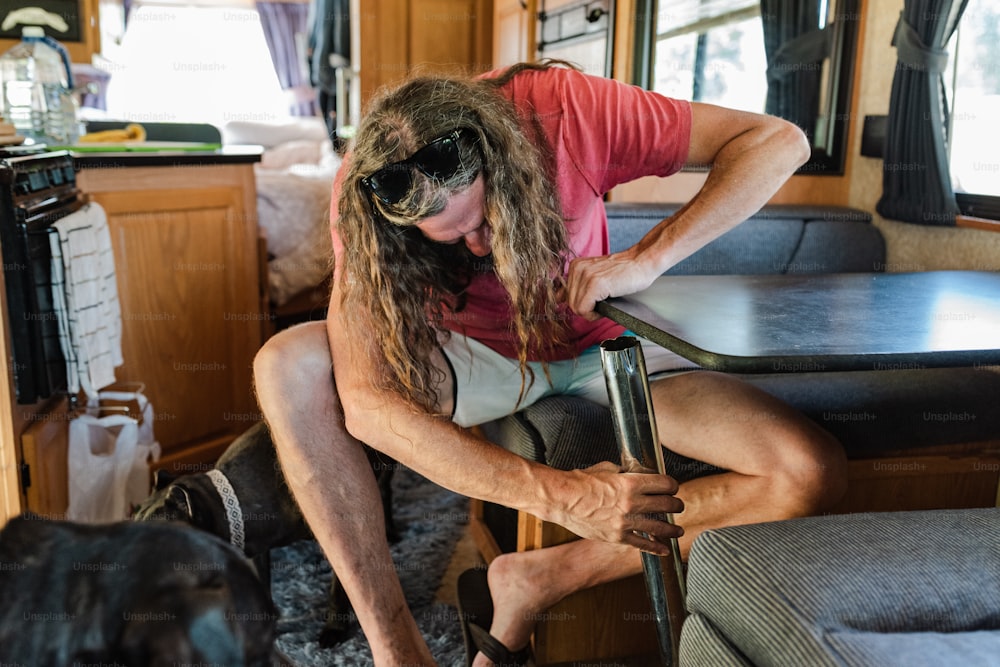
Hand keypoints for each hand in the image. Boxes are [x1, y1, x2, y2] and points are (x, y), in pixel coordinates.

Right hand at [552, 462, 683, 555]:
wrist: (562, 499)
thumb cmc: (581, 481)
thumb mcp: (607, 469)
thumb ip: (626, 473)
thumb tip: (637, 475)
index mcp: (631, 483)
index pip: (664, 484)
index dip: (672, 485)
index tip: (672, 487)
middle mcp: (632, 503)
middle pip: (666, 505)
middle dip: (675, 505)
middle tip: (677, 506)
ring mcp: (625, 522)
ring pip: (659, 527)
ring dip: (672, 529)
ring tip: (678, 530)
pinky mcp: (617, 536)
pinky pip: (642, 544)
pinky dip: (655, 548)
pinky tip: (664, 550)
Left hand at [563, 252, 657, 319]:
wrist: (642, 263)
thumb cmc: (624, 272)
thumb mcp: (594, 276)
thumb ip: (576, 286)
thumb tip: (558, 300)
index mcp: (575, 266)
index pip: (565, 296)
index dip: (581, 304)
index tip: (593, 301)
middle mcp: (577, 268)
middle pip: (570, 304)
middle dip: (586, 309)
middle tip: (602, 303)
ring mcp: (586, 275)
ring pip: (576, 308)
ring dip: (591, 312)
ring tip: (606, 302)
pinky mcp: (595, 284)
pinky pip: (585, 309)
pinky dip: (594, 314)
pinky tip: (606, 305)